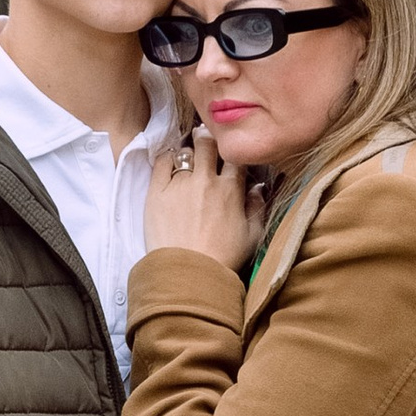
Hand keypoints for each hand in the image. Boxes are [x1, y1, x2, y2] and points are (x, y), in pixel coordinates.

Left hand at [140, 123, 262, 271]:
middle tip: (206, 143)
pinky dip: (167, 158)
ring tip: (188, 158)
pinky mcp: (157, 191)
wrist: (189, 274)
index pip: (235, 156)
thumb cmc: (223, 259)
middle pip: (208, 144)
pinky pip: (162, 162)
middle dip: (209, 140)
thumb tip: (259, 189)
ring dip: (189, 152)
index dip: (233, 152)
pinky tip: (170, 163)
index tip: (229, 155)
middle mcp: (205, 180)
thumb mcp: (252, 235)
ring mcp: (179, 184)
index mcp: (230, 189)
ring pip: (185, 152)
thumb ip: (257, 207)